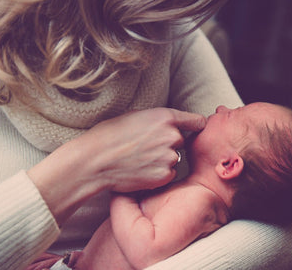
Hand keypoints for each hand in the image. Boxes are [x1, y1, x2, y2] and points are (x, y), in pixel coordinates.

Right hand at [28, 108, 204, 224]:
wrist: (94, 161)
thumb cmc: (109, 135)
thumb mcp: (134, 115)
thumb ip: (157, 119)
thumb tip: (169, 123)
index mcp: (165, 117)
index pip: (196, 121)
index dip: (196, 125)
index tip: (196, 129)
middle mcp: (172, 136)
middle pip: (181, 141)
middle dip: (168, 144)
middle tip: (146, 148)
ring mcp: (169, 157)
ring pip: (174, 159)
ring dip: (163, 160)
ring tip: (139, 160)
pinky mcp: (164, 175)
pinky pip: (168, 174)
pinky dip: (158, 174)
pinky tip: (141, 171)